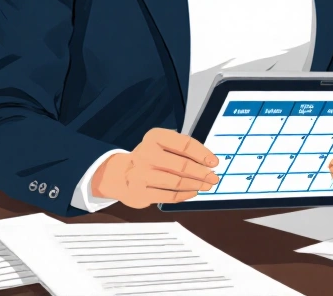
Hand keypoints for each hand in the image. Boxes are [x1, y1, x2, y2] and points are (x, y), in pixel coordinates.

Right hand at [90, 128, 219, 207]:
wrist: (119, 174)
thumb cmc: (147, 158)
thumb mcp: (160, 145)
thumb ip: (180, 150)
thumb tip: (207, 161)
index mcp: (154, 137)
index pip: (183, 144)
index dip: (202, 153)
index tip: (213, 161)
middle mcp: (146, 153)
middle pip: (181, 164)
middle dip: (202, 173)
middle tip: (213, 177)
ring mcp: (141, 174)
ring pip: (176, 181)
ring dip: (195, 184)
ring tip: (206, 185)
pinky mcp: (140, 192)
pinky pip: (168, 195)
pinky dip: (184, 195)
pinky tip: (192, 192)